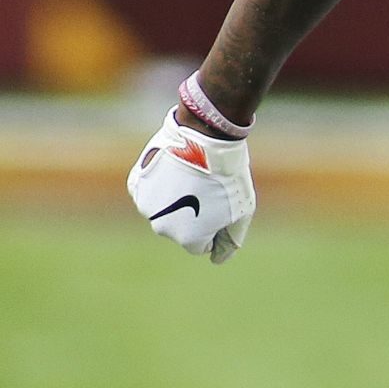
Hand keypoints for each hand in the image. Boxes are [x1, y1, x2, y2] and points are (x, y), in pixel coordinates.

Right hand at [126, 106, 255, 263]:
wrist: (205, 138)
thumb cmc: (228, 176)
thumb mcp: (242, 211)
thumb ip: (231, 240)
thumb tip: (218, 259)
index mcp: (188, 238)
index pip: (201, 245)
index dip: (215, 225)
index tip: (221, 204)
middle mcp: (162, 228)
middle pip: (181, 228)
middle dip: (194, 214)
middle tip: (208, 188)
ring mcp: (146, 206)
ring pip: (164, 210)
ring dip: (176, 199)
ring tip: (193, 176)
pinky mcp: (137, 184)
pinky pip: (150, 192)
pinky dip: (161, 184)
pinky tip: (176, 169)